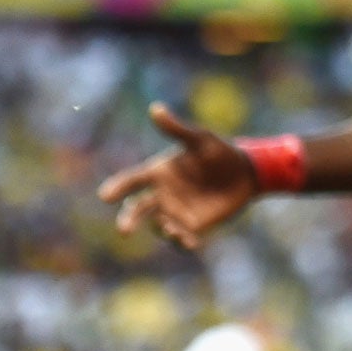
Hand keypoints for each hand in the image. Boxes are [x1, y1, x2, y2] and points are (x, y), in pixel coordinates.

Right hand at [96, 102, 258, 250]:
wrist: (246, 172)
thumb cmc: (220, 153)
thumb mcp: (200, 139)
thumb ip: (177, 129)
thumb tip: (155, 108)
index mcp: (158, 172)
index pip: (131, 181)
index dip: (118, 188)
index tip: (105, 196)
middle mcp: (161, 194)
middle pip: (137, 209)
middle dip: (129, 219)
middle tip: (124, 230)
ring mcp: (175, 212)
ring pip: (158, 225)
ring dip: (161, 229)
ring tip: (169, 228)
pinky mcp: (192, 226)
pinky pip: (182, 238)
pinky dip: (181, 242)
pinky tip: (189, 242)